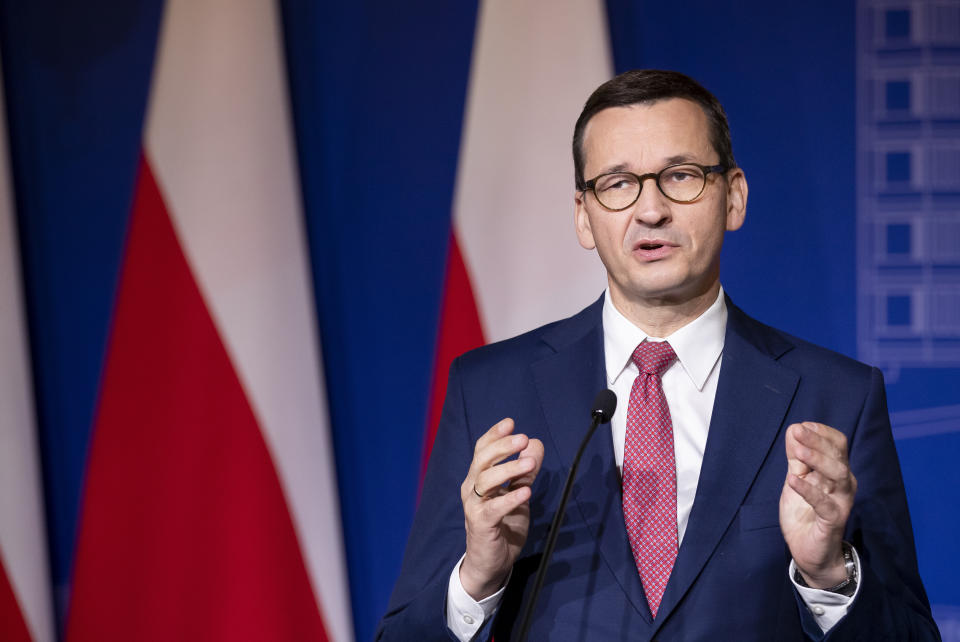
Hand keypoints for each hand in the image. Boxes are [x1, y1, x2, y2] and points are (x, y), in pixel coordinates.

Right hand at [459, 418, 544, 599]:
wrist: (491, 561)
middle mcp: (472, 488)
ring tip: (530, 463)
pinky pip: (493, 509)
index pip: (482, 450)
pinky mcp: (481, 525)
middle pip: (482, 460)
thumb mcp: (518, 492)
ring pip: (485, 480)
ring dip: (508, 468)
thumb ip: (525, 470)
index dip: (494, 435)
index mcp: (478, 477)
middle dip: (502, 447)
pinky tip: (526, 492)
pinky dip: (509, 499)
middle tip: (523, 438)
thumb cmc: (502, 524)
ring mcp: (474, 507)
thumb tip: (535, 443)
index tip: (510, 423)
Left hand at [779, 421, 856, 587]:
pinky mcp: (833, 520)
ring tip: (797, 451)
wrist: (809, 552)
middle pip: (838, 455)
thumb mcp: (796, 479)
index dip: (821, 432)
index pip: (837, 444)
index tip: (801, 426)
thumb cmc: (804, 513)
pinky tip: (793, 480)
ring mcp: (841, 502)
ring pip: (837, 475)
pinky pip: (824, 503)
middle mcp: (843, 484)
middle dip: (817, 441)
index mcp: (836, 471)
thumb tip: (794, 429)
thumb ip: (796, 458)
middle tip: (797, 431)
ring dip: (816, 459)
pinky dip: (808, 490)